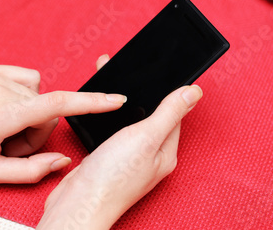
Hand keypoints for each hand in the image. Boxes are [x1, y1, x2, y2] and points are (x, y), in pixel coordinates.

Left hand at [0, 64, 125, 183]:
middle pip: (47, 108)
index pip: (56, 106)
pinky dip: (23, 96)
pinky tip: (1, 108)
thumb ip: (30, 170)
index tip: (116, 99)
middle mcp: (0, 89)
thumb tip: (61, 161)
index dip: (91, 103)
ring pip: (38, 95)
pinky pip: (27, 80)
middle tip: (10, 144)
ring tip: (1, 126)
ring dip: (29, 114)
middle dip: (38, 131)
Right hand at [37, 55, 202, 228]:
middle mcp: (149, 155)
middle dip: (142, 91)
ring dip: (124, 100)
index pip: (174, 114)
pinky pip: (115, 130)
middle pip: (151, 115)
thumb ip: (169, 113)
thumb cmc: (113, 177)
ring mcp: (128, 158)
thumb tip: (194, 92)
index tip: (160, 70)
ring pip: (131, 121)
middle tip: (132, 69)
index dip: (167, 90)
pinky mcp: (109, 158)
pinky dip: (111, 115)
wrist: (78, 202)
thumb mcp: (145, 137)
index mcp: (165, 151)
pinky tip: (102, 108)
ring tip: (114, 79)